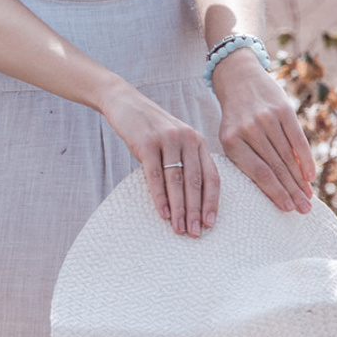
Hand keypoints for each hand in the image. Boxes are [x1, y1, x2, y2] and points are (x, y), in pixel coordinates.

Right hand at [100, 81, 220, 235]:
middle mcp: (187, 139)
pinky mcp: (147, 142)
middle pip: (196, 182)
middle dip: (196, 211)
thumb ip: (185, 162)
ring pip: (177, 181)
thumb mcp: (174, 141)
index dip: (211, 202)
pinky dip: (160, 197)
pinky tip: (162, 213)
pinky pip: (156, 175)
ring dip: (179, 209)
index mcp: (198, 141)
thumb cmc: (150, 128)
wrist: (125, 102)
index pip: (211, 176)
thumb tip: (191, 201)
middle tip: (195, 233)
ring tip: (179, 229)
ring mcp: (168, 140)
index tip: (210, 223)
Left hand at [212, 51, 315, 213]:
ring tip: (308, 197)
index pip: (259, 173)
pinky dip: (306, 159)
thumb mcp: (230, 137)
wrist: (239, 79)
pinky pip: (297, 139)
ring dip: (300, 180)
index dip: (275, 193)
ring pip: (288, 156)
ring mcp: (267, 119)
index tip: (287, 209)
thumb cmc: (236, 118)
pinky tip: (310, 176)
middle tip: (304, 210)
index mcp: (231, 142)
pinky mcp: (283, 109)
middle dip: (292, 192)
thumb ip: (245, 160)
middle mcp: (249, 130)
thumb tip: (271, 191)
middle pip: (276, 168)